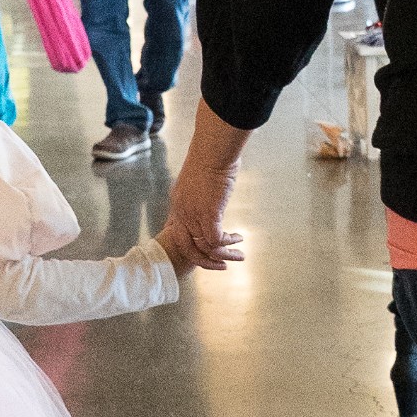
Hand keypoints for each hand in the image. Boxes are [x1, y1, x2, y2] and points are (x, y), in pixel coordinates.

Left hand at [164, 98, 250, 270]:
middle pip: (187, 249)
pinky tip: (238, 239)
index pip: (176, 234)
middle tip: (221, 266)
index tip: (204, 253)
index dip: (190, 246)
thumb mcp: (198, 178)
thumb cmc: (210, 156)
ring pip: (205, 248)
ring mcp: (193, 215)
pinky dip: (228, 245)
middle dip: (205, 262)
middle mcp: (182, 213)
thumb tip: (211, 191)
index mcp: (177, 204)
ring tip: (239, 255)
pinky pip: (216, 241)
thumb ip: (201, 191)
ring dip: (224, 255)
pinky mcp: (209, 215)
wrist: (213, 149)